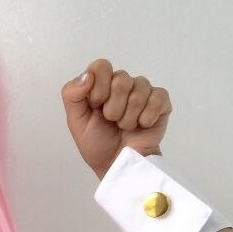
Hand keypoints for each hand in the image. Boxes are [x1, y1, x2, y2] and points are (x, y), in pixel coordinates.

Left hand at [60, 59, 172, 180]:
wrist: (118, 166)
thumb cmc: (97, 144)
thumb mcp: (76, 121)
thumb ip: (72, 95)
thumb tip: (87, 76)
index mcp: (101, 84)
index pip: (101, 66)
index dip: (99, 88)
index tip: (96, 106)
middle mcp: (123, 84)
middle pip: (121, 79)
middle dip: (114, 108)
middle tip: (112, 122)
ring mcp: (143, 91)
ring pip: (139, 90)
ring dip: (129, 116)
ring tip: (125, 127)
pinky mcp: (161, 102)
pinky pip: (158, 98)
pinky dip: (147, 117)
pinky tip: (142, 126)